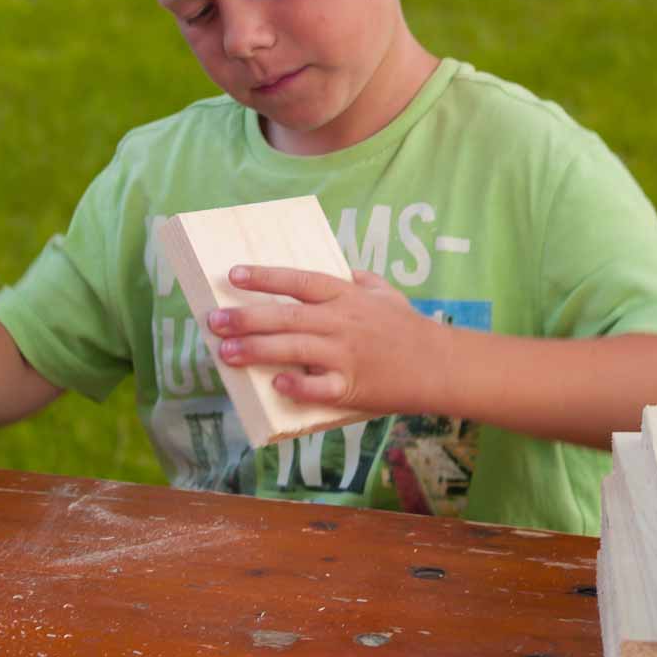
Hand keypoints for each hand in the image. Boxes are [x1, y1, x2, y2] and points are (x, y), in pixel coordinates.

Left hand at [207, 264, 446, 414]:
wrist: (441, 365)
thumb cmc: (410, 328)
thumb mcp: (386, 292)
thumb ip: (360, 279)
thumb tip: (342, 269)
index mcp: (346, 296)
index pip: (299, 281)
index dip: (266, 276)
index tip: (233, 275)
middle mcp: (342, 322)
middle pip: (287, 315)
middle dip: (246, 318)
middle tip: (214, 321)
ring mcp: (346, 355)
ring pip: (294, 349)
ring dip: (257, 350)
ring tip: (225, 353)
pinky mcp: (353, 386)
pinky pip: (320, 387)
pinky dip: (298, 386)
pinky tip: (276, 384)